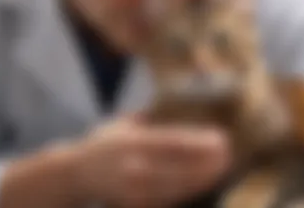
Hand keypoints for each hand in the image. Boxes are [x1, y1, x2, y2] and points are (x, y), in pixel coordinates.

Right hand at [71, 115, 231, 206]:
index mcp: (132, 142)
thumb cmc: (101, 143)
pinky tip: (202, 181)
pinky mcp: (137, 204)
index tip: (220, 138)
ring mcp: (136, 190)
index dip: (198, 143)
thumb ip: (147, 118)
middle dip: (208, 163)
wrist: (75, 174)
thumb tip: (175, 105)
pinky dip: (188, 190)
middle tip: (228, 154)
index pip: (172, 143)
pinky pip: (169, 198)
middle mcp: (135, 167)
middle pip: (180, 167)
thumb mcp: (121, 123)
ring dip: (203, 178)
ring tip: (222, 168)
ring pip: (178, 186)